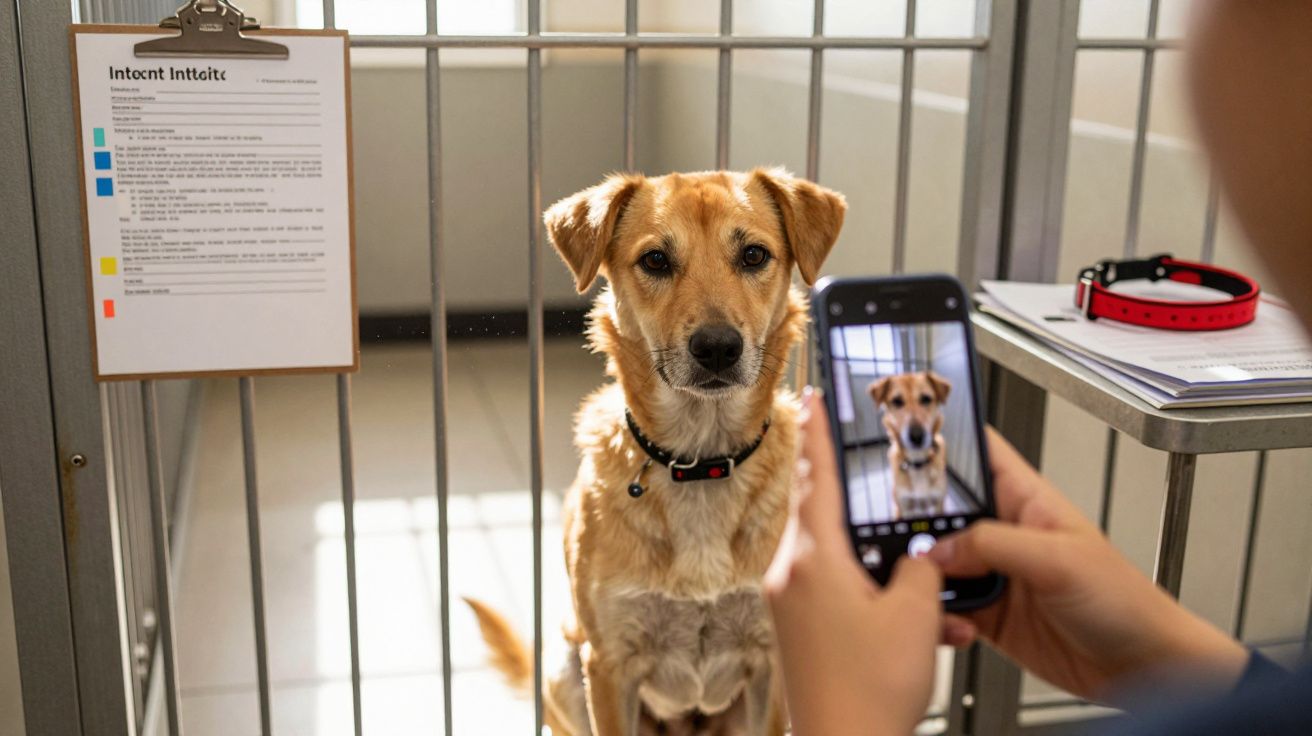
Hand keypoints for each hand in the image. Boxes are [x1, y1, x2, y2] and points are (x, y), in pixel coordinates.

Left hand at [765, 390, 942, 735]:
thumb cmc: (866, 695)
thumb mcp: (913, 617)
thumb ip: (918, 570)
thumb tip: (917, 555)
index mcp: (812, 561)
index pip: (815, 477)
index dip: (818, 431)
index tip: (815, 395)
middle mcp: (792, 577)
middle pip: (820, 510)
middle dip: (845, 484)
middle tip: (851, 447)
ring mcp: (792, 604)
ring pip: (834, 552)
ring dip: (871, 548)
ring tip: (902, 547)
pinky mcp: (801, 629)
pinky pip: (835, 587)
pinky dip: (871, 586)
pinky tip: (909, 607)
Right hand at [929, 428, 1248, 707]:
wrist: (1143, 667)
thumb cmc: (1126, 602)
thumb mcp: (1059, 561)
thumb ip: (994, 545)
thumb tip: (939, 548)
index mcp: (1027, 501)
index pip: (979, 454)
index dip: (943, 442)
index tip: (903, 444)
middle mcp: (1005, 533)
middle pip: (943, 512)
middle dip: (916, 520)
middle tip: (895, 532)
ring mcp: (994, 574)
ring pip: (937, 562)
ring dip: (922, 572)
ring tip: (915, 579)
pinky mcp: (988, 614)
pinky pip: (945, 606)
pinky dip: (934, 612)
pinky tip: (943, 617)